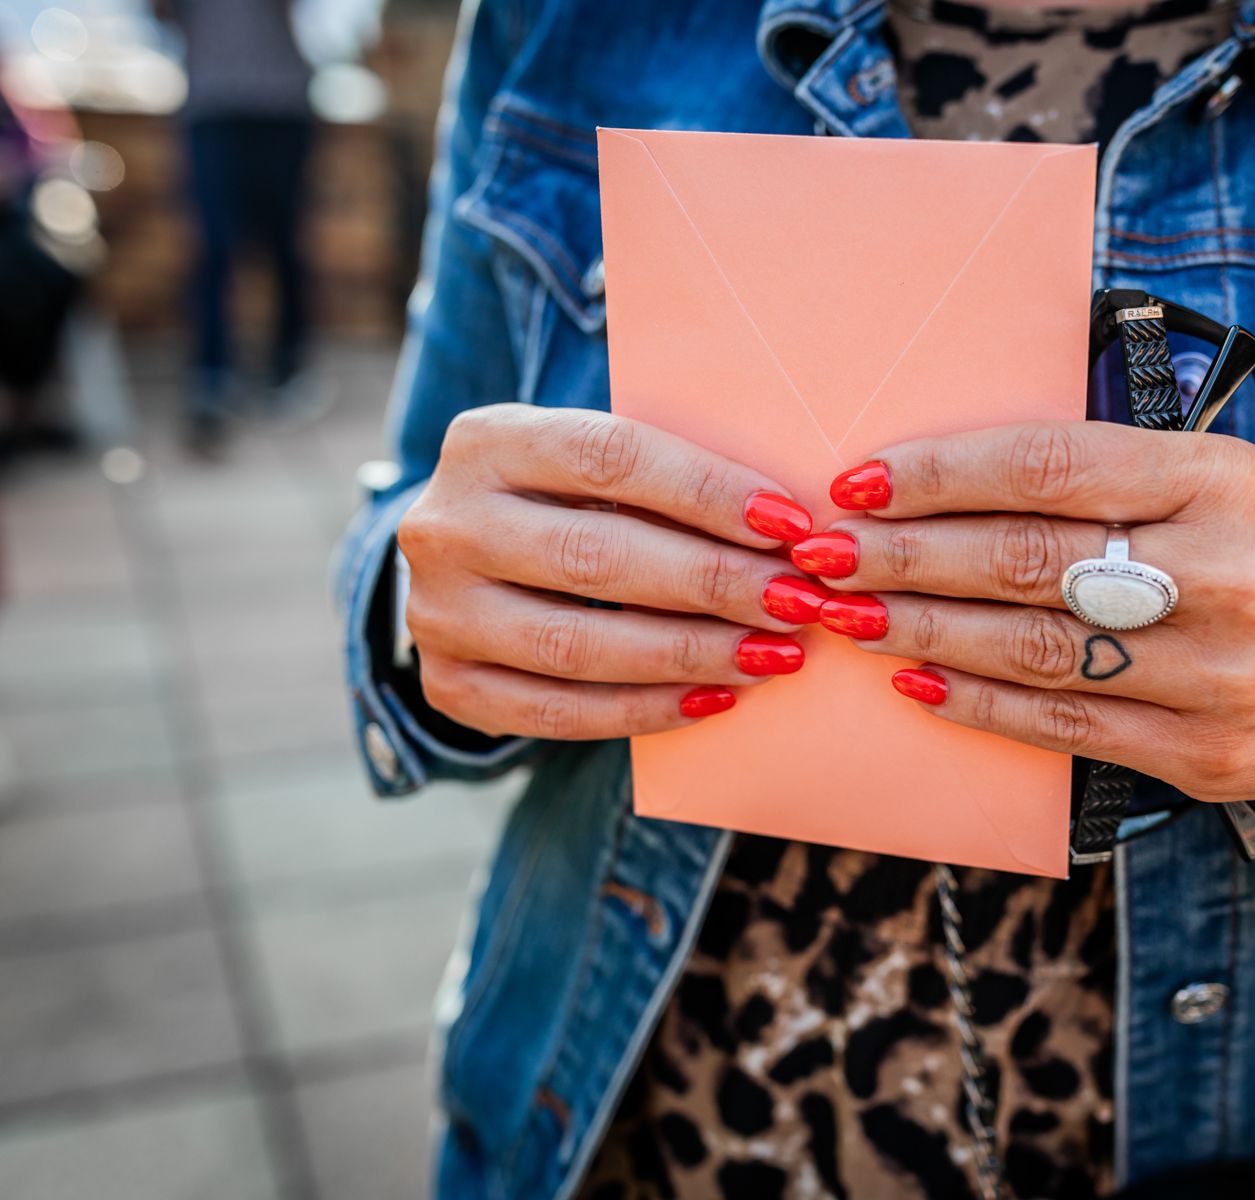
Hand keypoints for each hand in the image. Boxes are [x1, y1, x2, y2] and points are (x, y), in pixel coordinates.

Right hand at [396, 404, 820, 739]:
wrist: (464, 566)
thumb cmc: (563, 502)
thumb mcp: (591, 464)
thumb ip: (664, 478)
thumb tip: (783, 524)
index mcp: (486, 440)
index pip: (610, 456)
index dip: (706, 491)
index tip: (789, 524)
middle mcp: (446, 524)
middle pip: (597, 556)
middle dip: (714, 581)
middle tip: (796, 600)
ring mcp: (437, 611)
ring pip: (578, 644)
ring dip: (691, 653)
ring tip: (772, 653)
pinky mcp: (448, 684)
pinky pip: (559, 712)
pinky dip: (645, 709)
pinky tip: (714, 698)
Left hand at [795, 423, 1254, 811]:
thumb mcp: (1226, 475)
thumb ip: (1113, 469)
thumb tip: (954, 470)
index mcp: (1220, 479)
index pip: (1051, 467)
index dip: (941, 473)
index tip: (860, 480)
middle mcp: (1222, 572)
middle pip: (1027, 560)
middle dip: (907, 558)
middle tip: (822, 556)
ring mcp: (1216, 674)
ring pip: (1035, 650)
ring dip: (923, 633)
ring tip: (847, 618)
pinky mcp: (1204, 754)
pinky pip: (1065, 726)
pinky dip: (979, 704)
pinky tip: (916, 683)